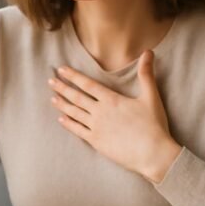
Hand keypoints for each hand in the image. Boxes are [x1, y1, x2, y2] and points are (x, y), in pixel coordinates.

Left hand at [48, 50, 181, 181]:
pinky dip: (69, 124)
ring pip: (75, 113)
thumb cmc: (153, 125)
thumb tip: (148, 52)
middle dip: (63, 88)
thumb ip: (146, 74)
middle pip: (77, 97)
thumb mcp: (151, 96)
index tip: (61, 70)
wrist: (152, 154)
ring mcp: (96, 128)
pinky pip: (78, 131)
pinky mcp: (96, 142)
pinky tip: (61, 120)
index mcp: (112, 99)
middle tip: (50, 81)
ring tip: (52, 98)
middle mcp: (100, 112)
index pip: (88, 84)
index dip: (73, 76)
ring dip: (62, 105)